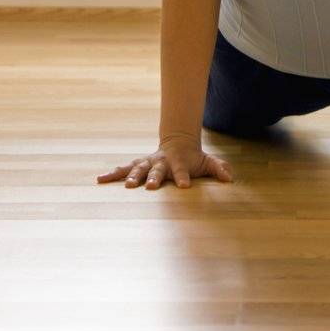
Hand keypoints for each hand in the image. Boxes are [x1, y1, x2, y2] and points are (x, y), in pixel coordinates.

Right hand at [96, 137, 233, 189]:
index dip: (183, 178)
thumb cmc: (192, 158)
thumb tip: (229, 177)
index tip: (185, 186)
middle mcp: (161, 162)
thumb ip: (218, 168)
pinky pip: (123, 169)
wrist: (177, 143)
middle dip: (153, 178)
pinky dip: (112, 174)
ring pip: (138, 168)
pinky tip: (100, 179)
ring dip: (132, 177)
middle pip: (156, 170)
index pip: (182, 171)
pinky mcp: (137, 165)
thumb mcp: (207, 162)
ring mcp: (148, 163)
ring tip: (126, 187)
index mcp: (178, 163)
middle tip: (149, 187)